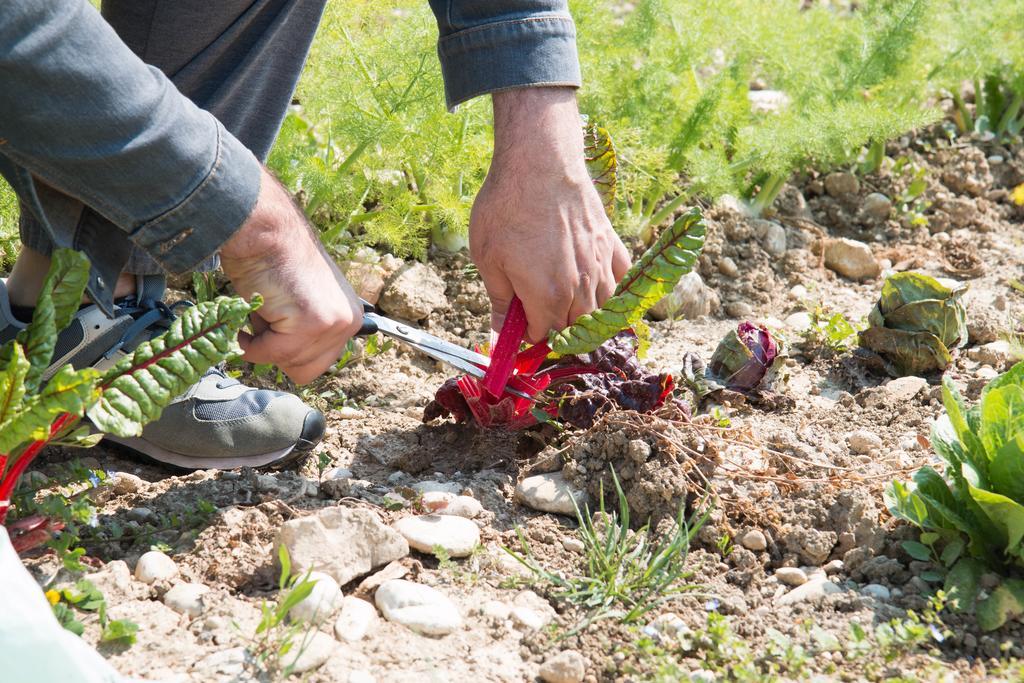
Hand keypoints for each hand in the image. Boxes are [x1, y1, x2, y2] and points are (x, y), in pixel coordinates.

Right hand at [220, 167, 362, 383]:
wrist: (263, 230)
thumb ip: (309, 328)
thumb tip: (298, 361)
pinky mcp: (312, 324)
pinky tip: (252, 314)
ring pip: (288, 363)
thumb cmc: (273, 259)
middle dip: (280, 350)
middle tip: (270, 315)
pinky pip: (271, 354)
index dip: (291, 350)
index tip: (278, 326)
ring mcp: (333, 324)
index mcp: (350, 316)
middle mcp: (349, 321)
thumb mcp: (303, 300)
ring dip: (264, 341)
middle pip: (308, 370)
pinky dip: (251, 342)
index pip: (321, 362)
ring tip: (265, 306)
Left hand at [470, 88, 629, 342]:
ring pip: (601, 308)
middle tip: (537, 311)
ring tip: (564, 301)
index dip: (528, 335)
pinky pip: (621, 279)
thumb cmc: (507, 207)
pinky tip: (596, 283)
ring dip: (583, 312)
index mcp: (547, 297)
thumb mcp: (488, 258)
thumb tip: (500, 334)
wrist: (540, 161)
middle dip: (556, 327)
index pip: (543, 335)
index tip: (518, 325)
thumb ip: (500, 302)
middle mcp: (580, 288)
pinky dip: (611, 288)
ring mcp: (600, 266)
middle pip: (574, 327)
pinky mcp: (611, 243)